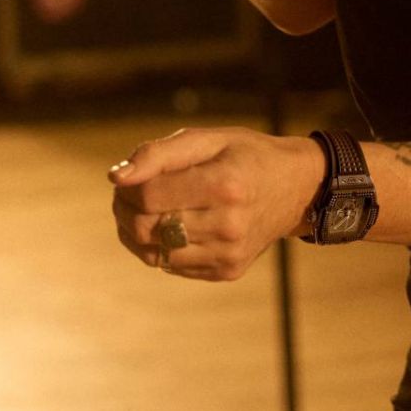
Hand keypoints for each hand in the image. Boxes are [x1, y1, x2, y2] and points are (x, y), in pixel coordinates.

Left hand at [108, 127, 325, 281]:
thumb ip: (157, 154)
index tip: (125, 179)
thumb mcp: (207, 139)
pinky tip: (167, 226)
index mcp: (224, 184)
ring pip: (154, 253)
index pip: (149, 195)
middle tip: (126, 195)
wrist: (295, 188)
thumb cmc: (245, 156)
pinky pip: (172, 266)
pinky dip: (159, 247)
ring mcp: (229, 253)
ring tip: (143, 210)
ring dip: (135, 232)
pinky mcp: (227, 271)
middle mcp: (229, 224)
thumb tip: (115, 178)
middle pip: (147, 227)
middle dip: (124, 210)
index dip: (126, 188)